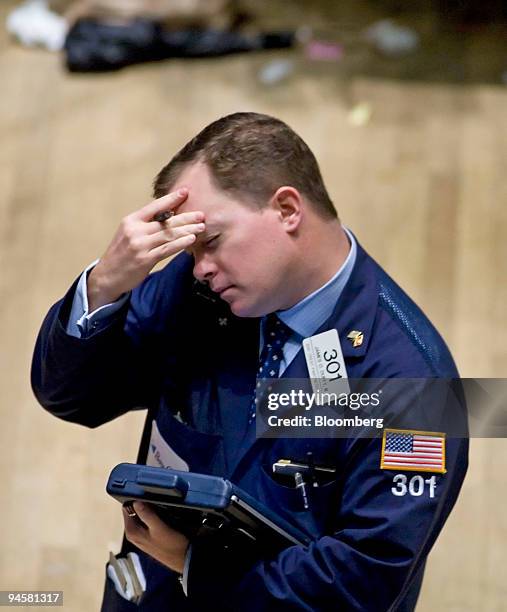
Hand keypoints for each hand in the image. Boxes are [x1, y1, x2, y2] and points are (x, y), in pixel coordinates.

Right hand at [87, 188, 203, 310]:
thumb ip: (145, 224)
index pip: (154, 206)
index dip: (171, 199)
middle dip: (186, 217)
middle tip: (201, 214)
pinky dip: (180, 243)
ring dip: (187, 230)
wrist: (107, 276)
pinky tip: (191, 239)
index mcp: (131, 220)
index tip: (185, 192)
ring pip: (169, 234)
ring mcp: (140, 245)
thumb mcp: (128, 233)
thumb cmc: (121, 253)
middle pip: (165, 221)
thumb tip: (169, 215)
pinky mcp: (145, 259)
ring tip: (201, 227)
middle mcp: (135, 231)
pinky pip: (167, 249)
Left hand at [123, 502, 188, 573]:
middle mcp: (134, 534)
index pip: (126, 508)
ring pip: (142, 515)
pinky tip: (163, 517)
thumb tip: (136, 502)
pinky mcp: (149, 536)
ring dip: (150, 510)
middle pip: (134, 511)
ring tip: (161, 510)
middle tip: (156, 504)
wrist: (183, 558)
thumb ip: (146, 514)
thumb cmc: (171, 545)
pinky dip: (154, 516)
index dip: (135, 500)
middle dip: (143, 505)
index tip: (147, 498)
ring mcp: (141, 535)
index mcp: (132, 532)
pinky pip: (148, 520)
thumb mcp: (159, 527)